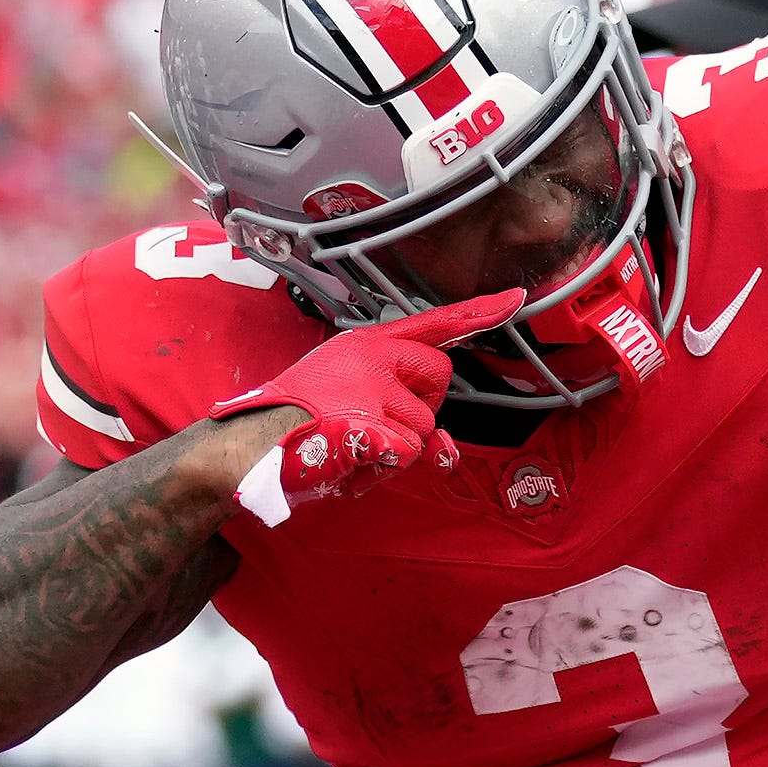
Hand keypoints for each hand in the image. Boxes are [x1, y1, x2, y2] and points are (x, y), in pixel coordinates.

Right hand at [212, 293, 521, 518]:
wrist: (251, 447)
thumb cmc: (299, 427)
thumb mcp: (352, 404)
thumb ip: (402, 413)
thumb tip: (447, 452)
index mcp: (365, 344)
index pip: (432, 323)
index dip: (478, 312)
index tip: (516, 298)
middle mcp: (371, 356)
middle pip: (441, 377)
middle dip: (423, 409)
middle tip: (378, 423)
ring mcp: (371, 388)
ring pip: (425, 428)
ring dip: (397, 450)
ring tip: (353, 445)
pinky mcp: (370, 422)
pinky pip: (408, 454)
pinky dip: (383, 469)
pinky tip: (350, 460)